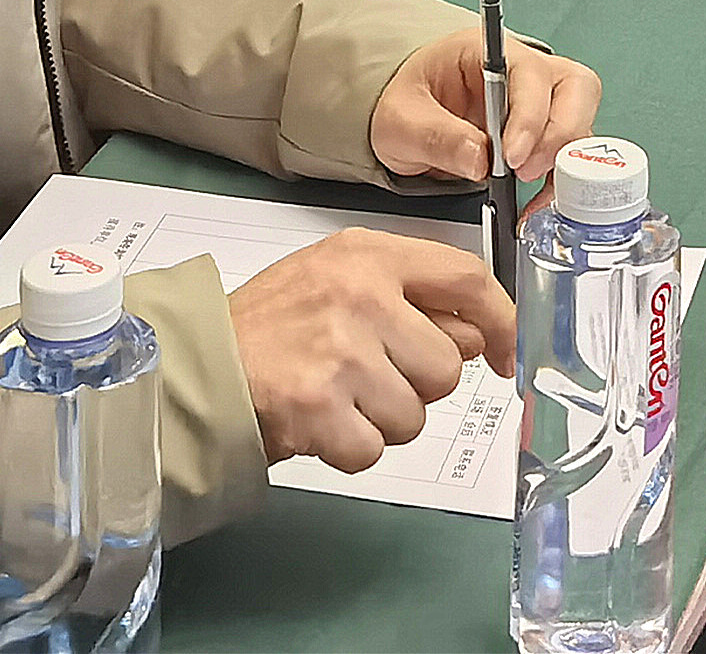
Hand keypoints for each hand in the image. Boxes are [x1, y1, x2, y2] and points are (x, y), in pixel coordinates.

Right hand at [230, 229, 516, 471]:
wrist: (199, 360)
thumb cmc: (274, 322)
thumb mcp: (338, 276)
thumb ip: (409, 296)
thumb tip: (477, 337)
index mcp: (368, 256)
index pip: (465, 279)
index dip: (501, 322)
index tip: (506, 355)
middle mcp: (360, 297)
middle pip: (446, 366)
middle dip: (417, 386)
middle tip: (369, 377)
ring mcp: (340, 353)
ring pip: (415, 415)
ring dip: (383, 421)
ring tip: (339, 396)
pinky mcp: (319, 407)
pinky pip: (374, 449)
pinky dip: (350, 448)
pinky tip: (320, 421)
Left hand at [373, 26, 603, 178]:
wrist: (407, 121)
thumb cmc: (407, 105)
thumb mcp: (402, 121)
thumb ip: (437, 137)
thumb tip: (479, 159)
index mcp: (487, 53)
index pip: (529, 72)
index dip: (530, 114)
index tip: (511, 156)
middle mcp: (524, 70)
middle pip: (576, 87)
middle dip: (560, 133)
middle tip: (526, 171)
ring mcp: (541, 99)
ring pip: (583, 117)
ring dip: (566, 157)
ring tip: (531, 186)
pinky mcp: (545, 130)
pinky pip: (571, 151)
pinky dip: (562, 178)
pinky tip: (538, 199)